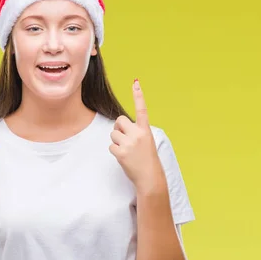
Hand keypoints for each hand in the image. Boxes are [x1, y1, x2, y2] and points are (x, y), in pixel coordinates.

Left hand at [109, 79, 165, 194]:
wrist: (150, 176)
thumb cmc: (147, 159)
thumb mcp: (146, 141)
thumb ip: (135, 132)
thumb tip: (118, 125)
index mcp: (146, 130)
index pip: (141, 110)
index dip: (138, 96)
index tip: (135, 82)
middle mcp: (138, 134)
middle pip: (119, 120)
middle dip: (118, 127)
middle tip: (125, 138)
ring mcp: (129, 143)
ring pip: (113, 133)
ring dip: (117, 141)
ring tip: (127, 150)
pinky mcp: (121, 152)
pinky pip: (111, 146)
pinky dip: (115, 151)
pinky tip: (124, 157)